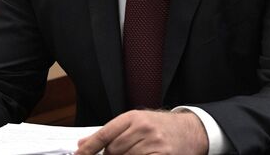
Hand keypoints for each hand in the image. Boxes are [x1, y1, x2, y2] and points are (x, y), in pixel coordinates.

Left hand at [75, 110, 207, 154]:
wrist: (190, 131)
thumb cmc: (161, 127)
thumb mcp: (136, 122)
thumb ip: (111, 132)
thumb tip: (85, 144)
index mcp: (133, 117)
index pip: (104, 134)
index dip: (88, 148)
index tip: (78, 154)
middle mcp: (144, 129)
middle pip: (113, 150)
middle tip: (116, 154)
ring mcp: (154, 144)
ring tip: (134, 152)